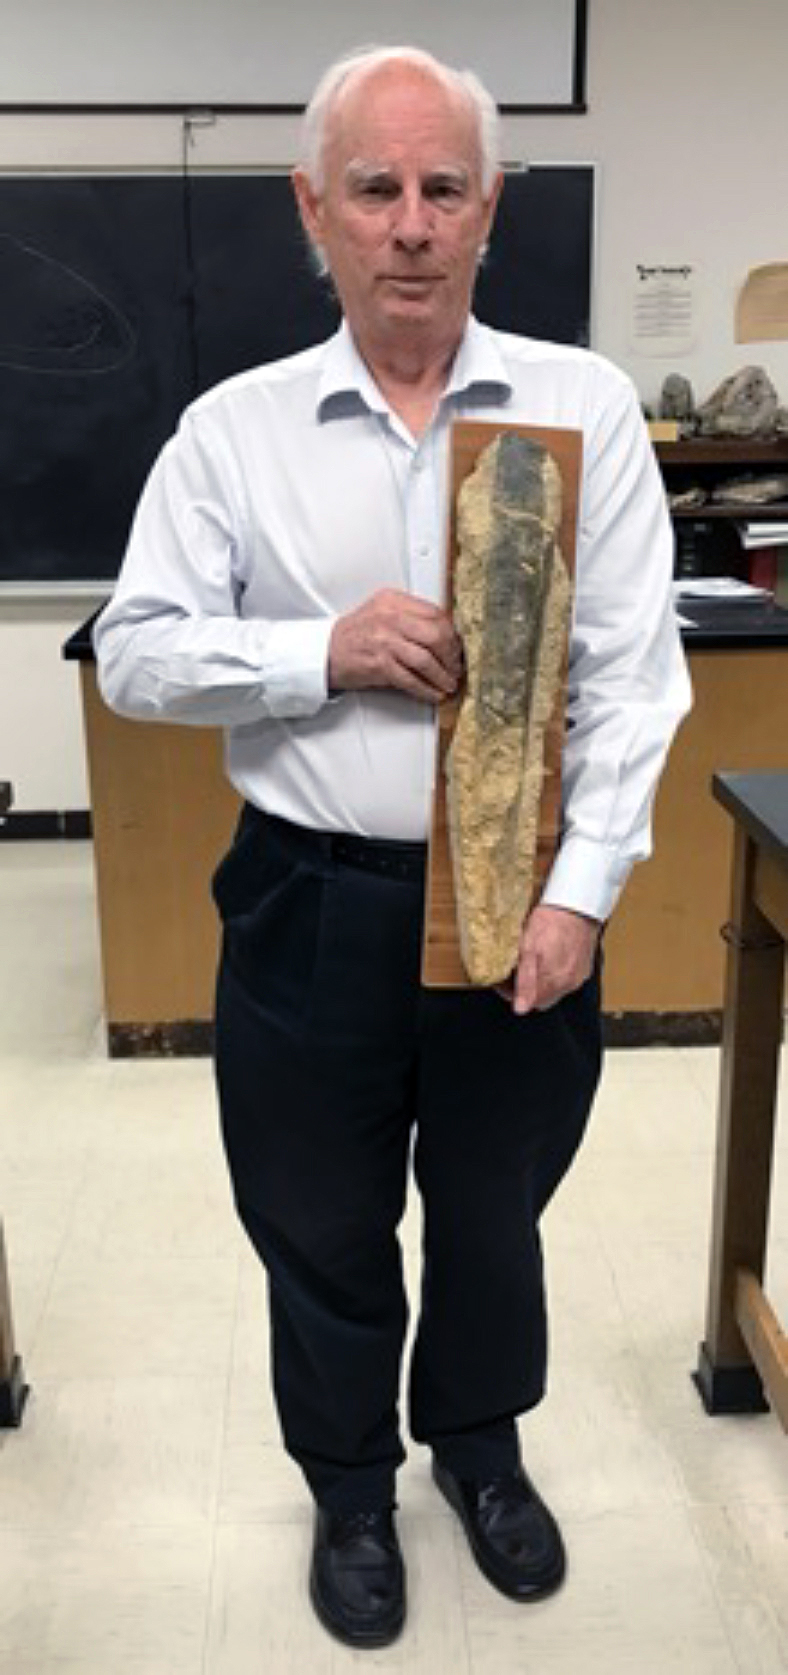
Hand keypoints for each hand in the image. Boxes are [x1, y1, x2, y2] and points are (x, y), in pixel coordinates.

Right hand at [328, 589, 463, 702]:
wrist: (324, 652)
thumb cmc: (354, 635)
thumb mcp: (381, 613)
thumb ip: (409, 617)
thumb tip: (443, 635)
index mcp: (393, 601)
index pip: (436, 613)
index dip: (452, 634)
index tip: (456, 647)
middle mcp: (389, 618)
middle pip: (436, 635)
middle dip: (452, 656)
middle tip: (456, 667)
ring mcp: (384, 641)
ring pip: (426, 659)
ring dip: (442, 676)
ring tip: (448, 683)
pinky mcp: (379, 664)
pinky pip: (411, 679)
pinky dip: (426, 689)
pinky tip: (433, 693)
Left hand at [496, 903, 600, 1014]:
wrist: (576, 905)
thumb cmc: (550, 922)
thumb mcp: (528, 949)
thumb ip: (525, 981)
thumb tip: (521, 1007)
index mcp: (552, 982)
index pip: (528, 1004)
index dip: (513, 994)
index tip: (504, 980)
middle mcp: (567, 984)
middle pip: (541, 999)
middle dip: (527, 990)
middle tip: (516, 971)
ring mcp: (577, 977)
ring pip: (554, 990)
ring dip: (542, 982)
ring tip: (534, 961)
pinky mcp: (584, 968)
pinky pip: (567, 980)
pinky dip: (556, 974)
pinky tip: (550, 958)